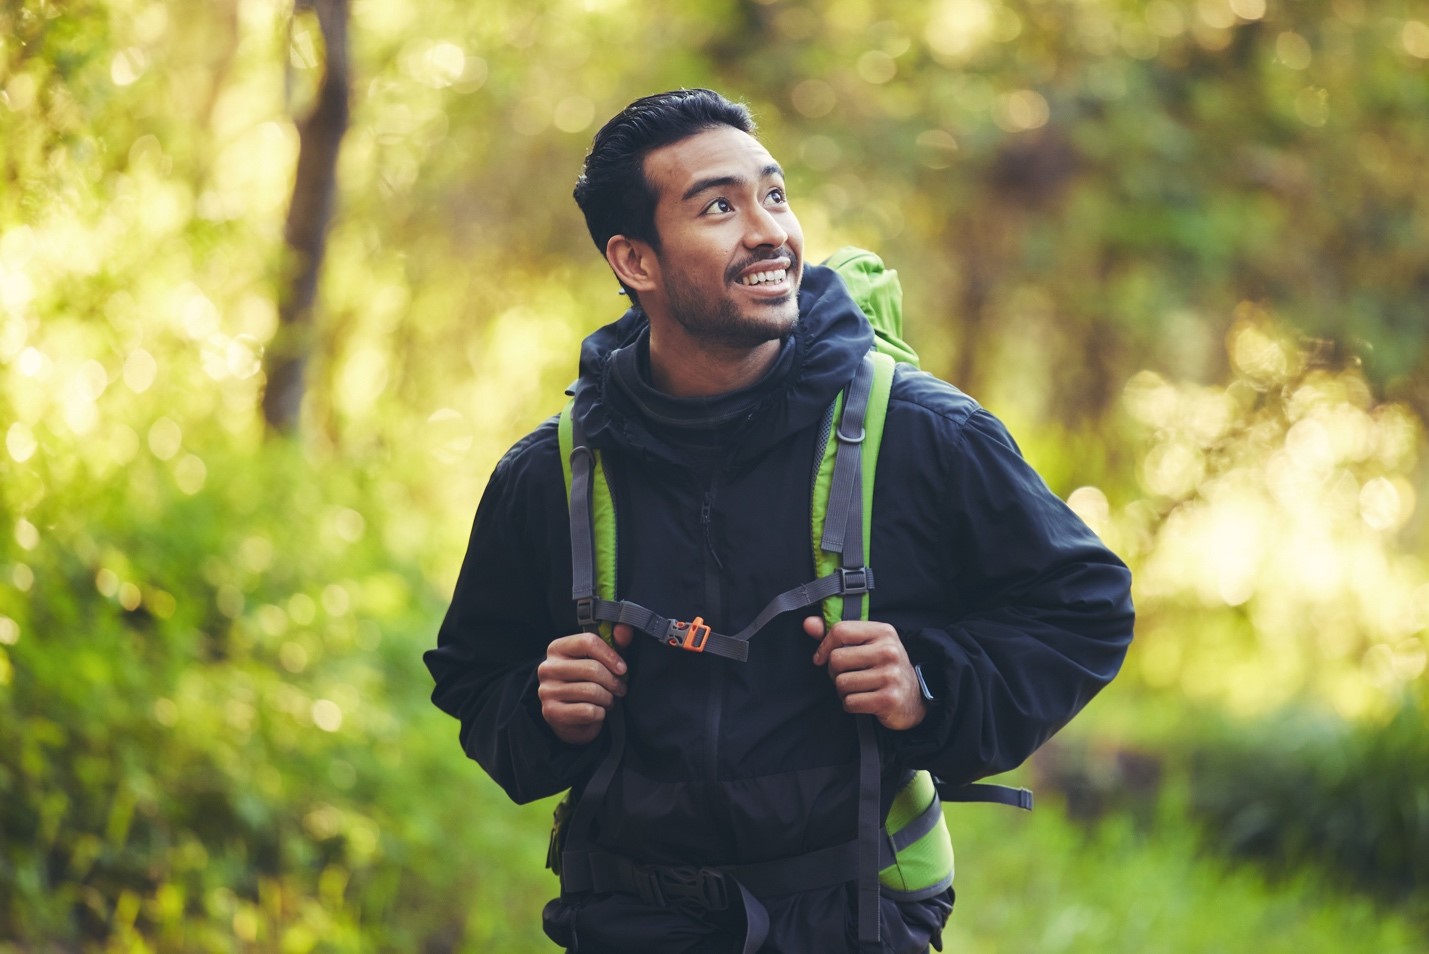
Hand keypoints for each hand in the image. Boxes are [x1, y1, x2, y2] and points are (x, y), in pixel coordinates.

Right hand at [537, 624, 634, 744]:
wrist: (569, 717)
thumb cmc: (586, 683)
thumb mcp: (600, 661)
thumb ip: (614, 643)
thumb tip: (625, 629)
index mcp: (557, 648)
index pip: (587, 642)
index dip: (610, 655)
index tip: (622, 669)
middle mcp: (548, 668)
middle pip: (592, 668)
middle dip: (613, 681)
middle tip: (620, 689)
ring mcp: (547, 691)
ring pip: (592, 691)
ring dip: (607, 699)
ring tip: (608, 700)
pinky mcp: (552, 713)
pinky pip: (588, 711)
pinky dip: (600, 713)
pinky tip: (598, 712)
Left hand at [804, 617, 926, 730]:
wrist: (914, 698)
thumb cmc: (884, 668)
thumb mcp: (866, 645)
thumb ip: (837, 634)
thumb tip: (808, 624)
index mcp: (883, 632)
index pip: (840, 630)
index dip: (824, 646)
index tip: (821, 658)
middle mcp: (889, 651)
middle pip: (836, 659)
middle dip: (835, 672)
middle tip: (848, 675)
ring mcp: (890, 675)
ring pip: (841, 683)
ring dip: (843, 691)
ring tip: (858, 688)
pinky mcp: (888, 699)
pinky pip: (850, 702)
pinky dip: (851, 704)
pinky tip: (864, 700)